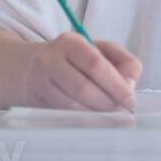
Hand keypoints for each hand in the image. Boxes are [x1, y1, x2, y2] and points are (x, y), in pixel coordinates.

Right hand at [22, 32, 143, 110]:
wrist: (30, 67)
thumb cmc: (74, 60)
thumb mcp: (99, 50)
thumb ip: (123, 60)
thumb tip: (131, 82)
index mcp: (70, 42)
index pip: (95, 64)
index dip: (115, 84)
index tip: (130, 100)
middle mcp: (50, 59)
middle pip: (82, 87)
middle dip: (106, 103)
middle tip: (120, 110)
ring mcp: (39, 80)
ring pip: (72, 104)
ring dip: (95, 113)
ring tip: (107, 113)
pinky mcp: (34, 99)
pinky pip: (62, 113)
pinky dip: (81, 119)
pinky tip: (91, 117)